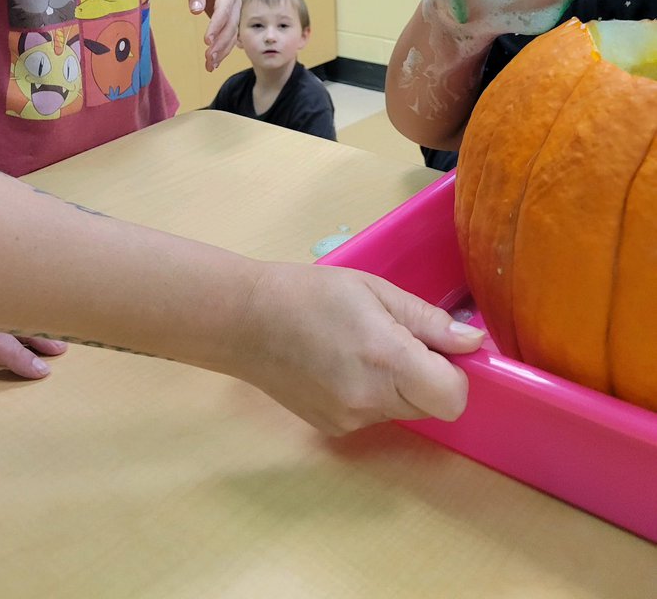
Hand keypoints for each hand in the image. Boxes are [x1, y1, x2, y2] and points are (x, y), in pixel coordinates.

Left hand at [186, 0, 240, 69]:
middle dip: (221, 43)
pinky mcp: (230, 21)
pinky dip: (222, 51)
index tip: (206, 40)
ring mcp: (235, 13)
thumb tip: (195, 11)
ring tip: (210, 65)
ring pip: (232, 35)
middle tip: (209, 57)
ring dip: (222, 51)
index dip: (216, 26)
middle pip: (231, 26)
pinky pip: (229, 38)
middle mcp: (236, 4)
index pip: (224, 11)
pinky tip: (213, 64)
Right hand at [234, 262, 484, 433]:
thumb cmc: (310, 292)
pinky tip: (339, 364)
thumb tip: (473, 343)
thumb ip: (427, 320)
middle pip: (431, 406)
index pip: (454, 397)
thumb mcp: (373, 290)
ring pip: (403, 412)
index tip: (437, 346)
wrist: (244, 320)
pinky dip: (370, 394)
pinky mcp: (333, 429)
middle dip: (427, 376)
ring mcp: (350, 420)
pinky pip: (373, 415)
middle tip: (394, 338)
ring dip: (398, 385)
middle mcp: (372, 400)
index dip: (455, 373)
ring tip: (359, 347)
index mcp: (387, 359)